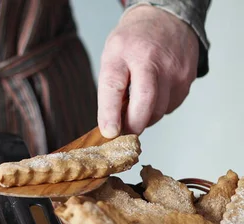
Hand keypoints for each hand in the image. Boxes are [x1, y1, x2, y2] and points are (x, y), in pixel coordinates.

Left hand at [97, 5, 198, 137]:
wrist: (166, 17)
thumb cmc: (133, 42)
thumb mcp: (112, 57)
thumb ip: (110, 89)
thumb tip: (111, 126)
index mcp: (123, 52)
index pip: (114, 86)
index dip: (110, 113)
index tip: (109, 132)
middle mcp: (150, 59)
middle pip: (144, 101)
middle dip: (133, 125)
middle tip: (124, 132)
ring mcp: (173, 68)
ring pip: (160, 110)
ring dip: (146, 118)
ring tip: (137, 108)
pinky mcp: (188, 77)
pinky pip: (171, 106)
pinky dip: (159, 109)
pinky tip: (154, 96)